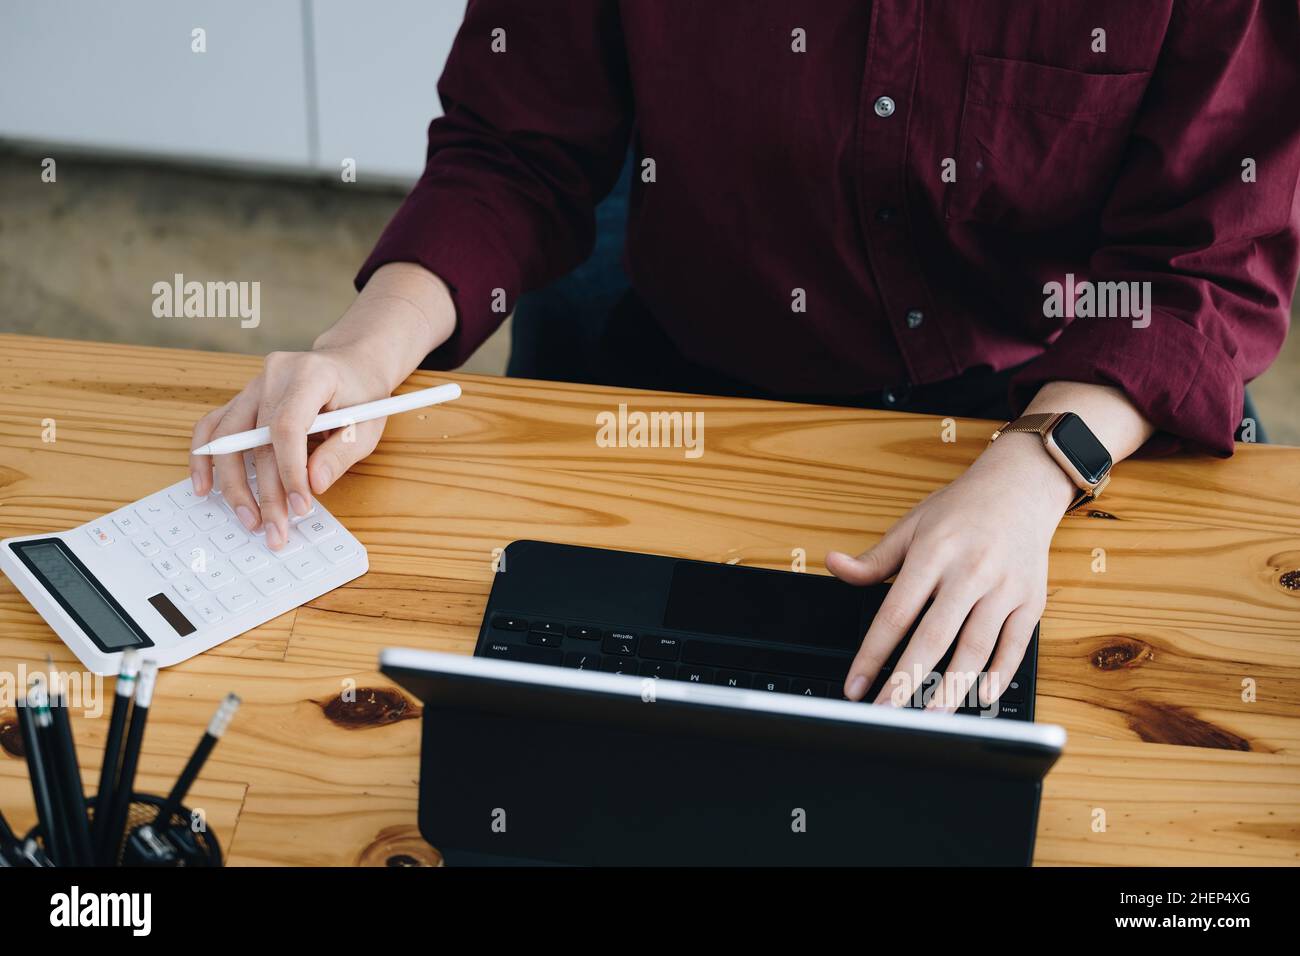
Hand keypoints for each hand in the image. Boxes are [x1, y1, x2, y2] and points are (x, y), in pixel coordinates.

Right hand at [189, 263, 453, 548]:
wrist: (350, 365)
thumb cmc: (362, 395)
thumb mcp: (368, 425)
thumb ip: (341, 453)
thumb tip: (313, 484)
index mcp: (310, 374)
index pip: (288, 425)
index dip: (290, 470)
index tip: (300, 507)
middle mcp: (274, 374)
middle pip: (257, 439)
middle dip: (266, 492)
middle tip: (276, 531)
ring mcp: (253, 385)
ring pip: (228, 437)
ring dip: (234, 484)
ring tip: (248, 520)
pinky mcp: (242, 399)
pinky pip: (213, 427)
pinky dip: (206, 458)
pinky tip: (205, 488)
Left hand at [827, 433, 1075, 709]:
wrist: (1020, 487)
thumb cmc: (960, 510)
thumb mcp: (911, 525)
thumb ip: (874, 559)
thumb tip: (833, 565)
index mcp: (933, 553)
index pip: (895, 613)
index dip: (873, 654)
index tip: (855, 685)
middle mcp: (970, 571)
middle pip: (934, 636)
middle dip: (907, 680)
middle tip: (886, 712)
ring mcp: (1004, 587)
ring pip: (976, 647)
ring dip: (953, 687)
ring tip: (930, 717)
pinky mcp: (1031, 600)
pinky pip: (1015, 644)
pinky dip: (999, 674)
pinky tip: (981, 697)